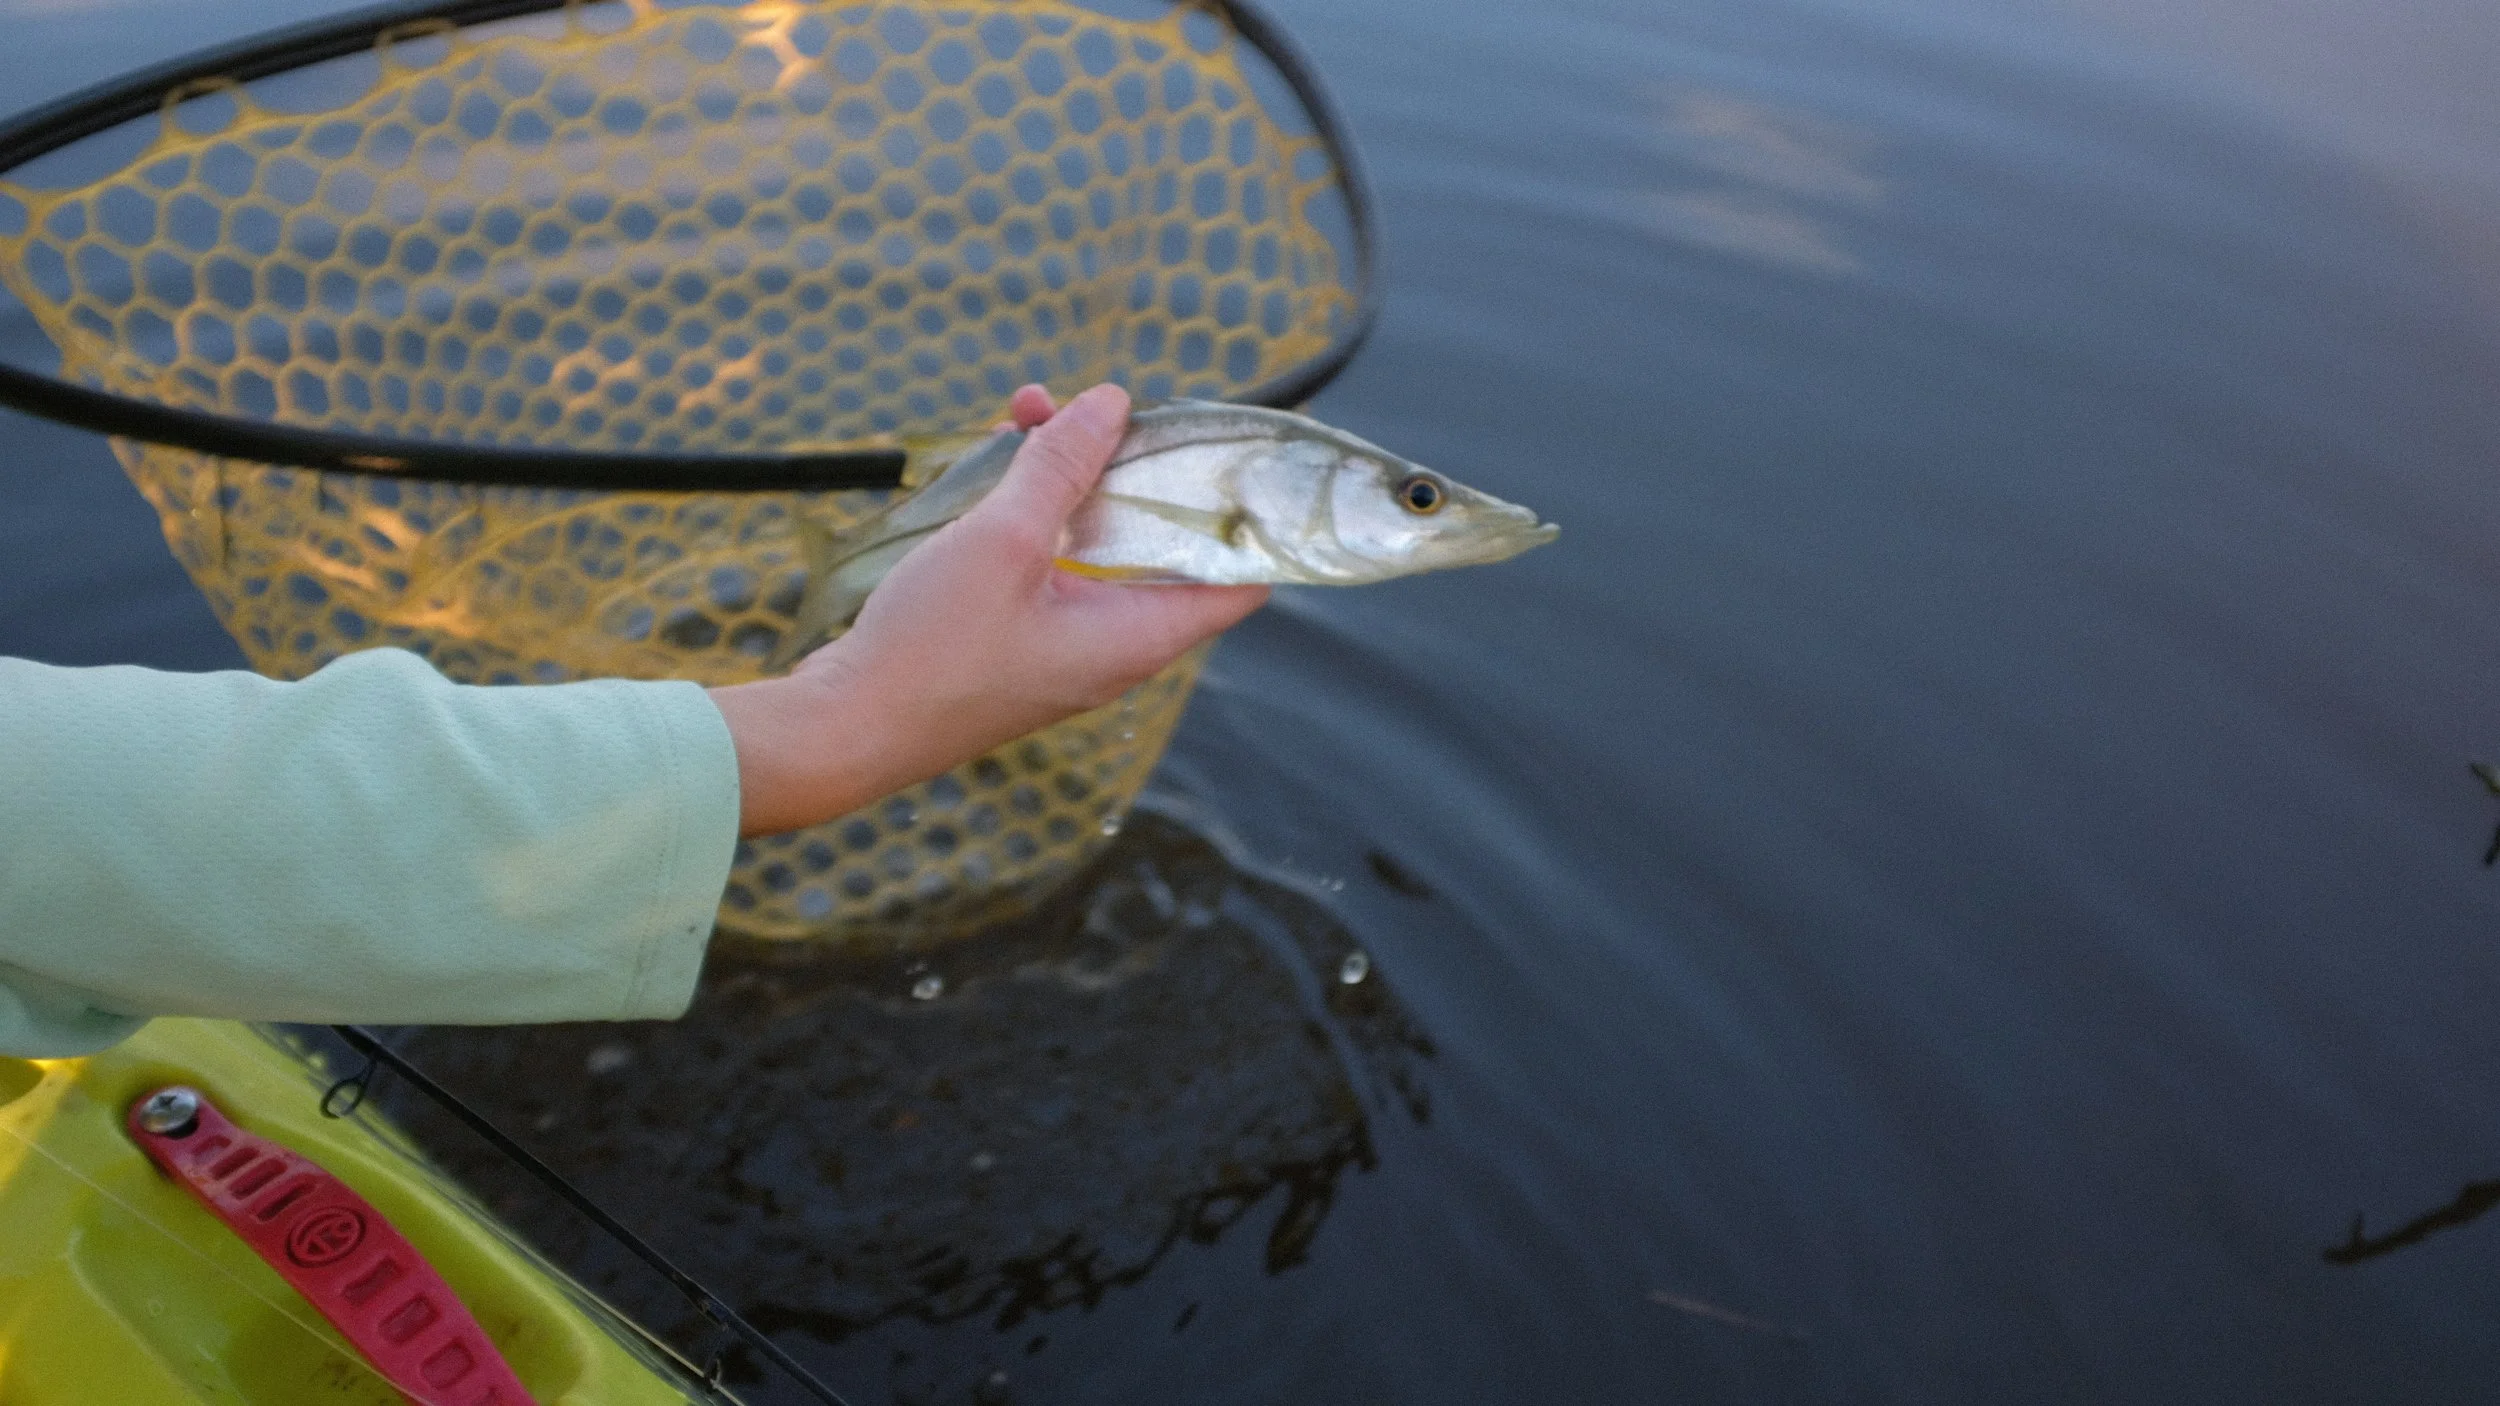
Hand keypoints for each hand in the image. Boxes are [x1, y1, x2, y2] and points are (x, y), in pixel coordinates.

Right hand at [709, 384, 1269, 836]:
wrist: (844, 727)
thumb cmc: (933, 649)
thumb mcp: (1003, 539)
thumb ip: (1062, 466)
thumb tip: (1111, 401)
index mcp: (1137, 633)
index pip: (1240, 581)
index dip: (1251, 518)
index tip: (1236, 454)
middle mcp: (1114, 642)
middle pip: (1157, 539)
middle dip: (1130, 464)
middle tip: (1096, 406)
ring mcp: (1064, 641)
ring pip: (1093, 540)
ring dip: (1067, 475)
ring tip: (1027, 410)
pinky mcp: (1017, 636)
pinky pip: (1046, 561)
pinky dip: (1030, 509)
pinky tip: (993, 459)